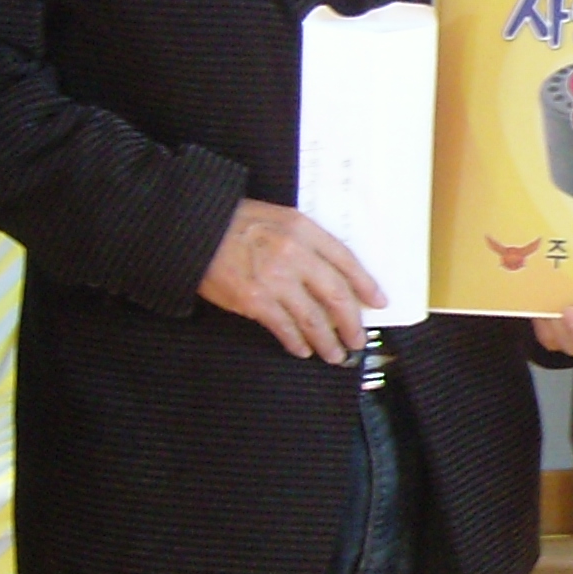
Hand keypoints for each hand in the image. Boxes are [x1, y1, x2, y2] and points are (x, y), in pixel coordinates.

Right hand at [198, 199, 378, 360]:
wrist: (194, 229)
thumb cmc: (234, 223)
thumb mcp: (278, 219)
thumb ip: (306, 242)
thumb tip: (332, 276)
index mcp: (303, 229)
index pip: (346, 260)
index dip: (366, 284)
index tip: (378, 302)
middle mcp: (293, 253)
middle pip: (336, 294)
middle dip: (351, 322)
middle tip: (357, 339)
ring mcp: (273, 279)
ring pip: (313, 318)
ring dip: (327, 341)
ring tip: (335, 354)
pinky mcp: (253, 300)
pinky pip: (284, 328)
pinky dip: (297, 342)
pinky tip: (303, 350)